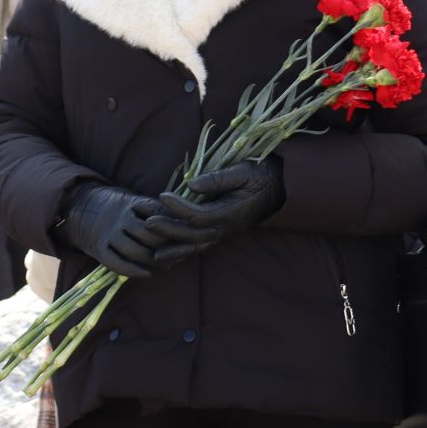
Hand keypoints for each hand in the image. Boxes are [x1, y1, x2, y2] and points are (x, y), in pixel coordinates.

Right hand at [55, 184, 178, 278]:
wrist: (83, 208)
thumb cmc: (123, 208)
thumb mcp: (140, 202)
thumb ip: (160, 211)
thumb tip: (187, 223)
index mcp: (132, 202)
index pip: (158, 214)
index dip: (174, 227)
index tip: (186, 235)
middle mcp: (120, 218)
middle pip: (148, 235)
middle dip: (166, 246)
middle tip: (181, 254)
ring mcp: (109, 234)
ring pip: (134, 251)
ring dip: (154, 261)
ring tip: (168, 264)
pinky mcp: (100, 249)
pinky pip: (117, 263)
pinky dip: (134, 271)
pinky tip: (148, 274)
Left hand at [157, 157, 286, 253]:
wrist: (279, 188)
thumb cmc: (261, 176)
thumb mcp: (243, 171)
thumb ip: (218, 179)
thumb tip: (190, 185)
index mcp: (230, 212)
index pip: (199, 215)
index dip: (179, 207)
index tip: (163, 195)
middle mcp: (226, 227)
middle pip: (194, 235)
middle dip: (169, 230)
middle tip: (148, 222)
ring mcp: (224, 232)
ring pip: (196, 246)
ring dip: (175, 250)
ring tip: (153, 253)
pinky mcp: (221, 232)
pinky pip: (200, 246)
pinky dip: (184, 253)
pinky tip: (169, 256)